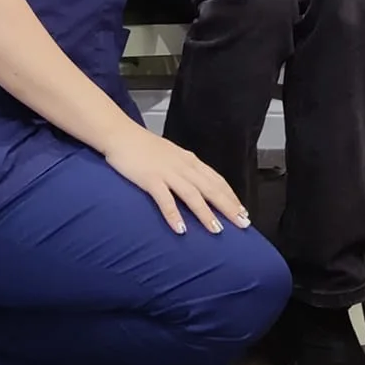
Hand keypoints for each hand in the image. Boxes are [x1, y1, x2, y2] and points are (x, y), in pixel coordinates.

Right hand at [103, 126, 250, 235]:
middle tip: (242, 223)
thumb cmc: (145, 147)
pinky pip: (164, 199)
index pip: (217, 180)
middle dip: (228, 207)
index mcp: (190, 161)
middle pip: (211, 188)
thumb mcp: (172, 156)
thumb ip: (186, 169)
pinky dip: (173, 214)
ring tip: (217, 230)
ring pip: (192, 195)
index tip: (243, 211)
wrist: (121, 134)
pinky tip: (180, 229)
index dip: (231, 196)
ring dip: (205, 213)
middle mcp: (183, 166)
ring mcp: (167, 172)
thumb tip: (200, 185)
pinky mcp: (150, 179)